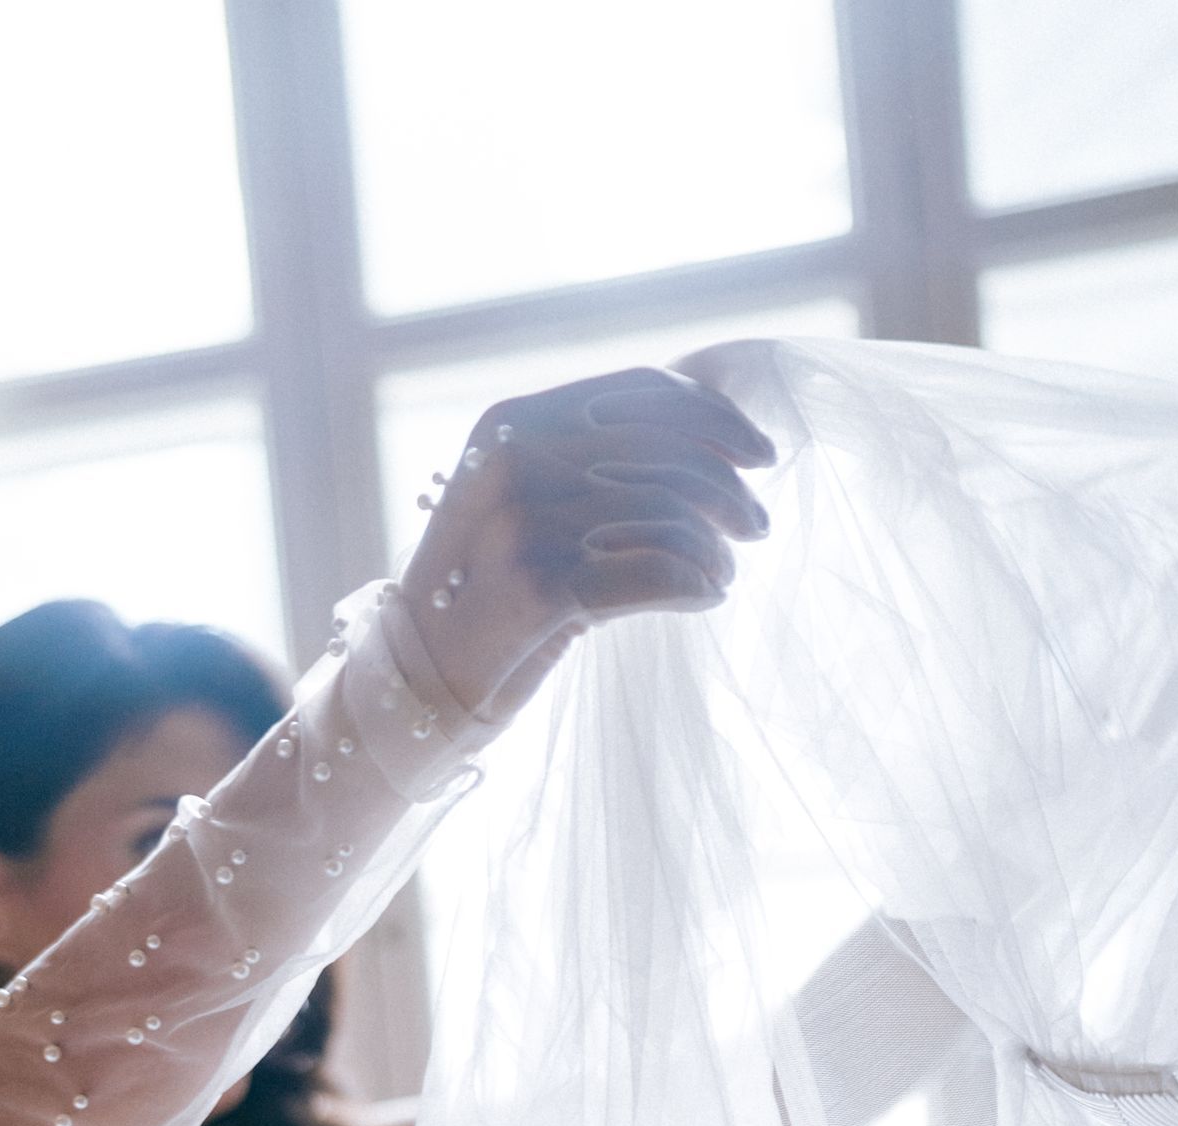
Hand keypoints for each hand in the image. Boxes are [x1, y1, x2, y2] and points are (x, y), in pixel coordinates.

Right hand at [396, 364, 774, 723]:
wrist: (418, 679)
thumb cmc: (486, 590)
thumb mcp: (522, 500)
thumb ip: (587, 459)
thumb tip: (707, 432)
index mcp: (509, 422)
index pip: (640, 392)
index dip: (715, 416)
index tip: (759, 453)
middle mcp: (513, 461)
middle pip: (666, 452)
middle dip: (730, 488)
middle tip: (756, 524)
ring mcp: (524, 524)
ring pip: (670, 516)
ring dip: (715, 547)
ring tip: (724, 570)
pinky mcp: (543, 589)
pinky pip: (659, 573)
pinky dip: (699, 584)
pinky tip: (707, 595)